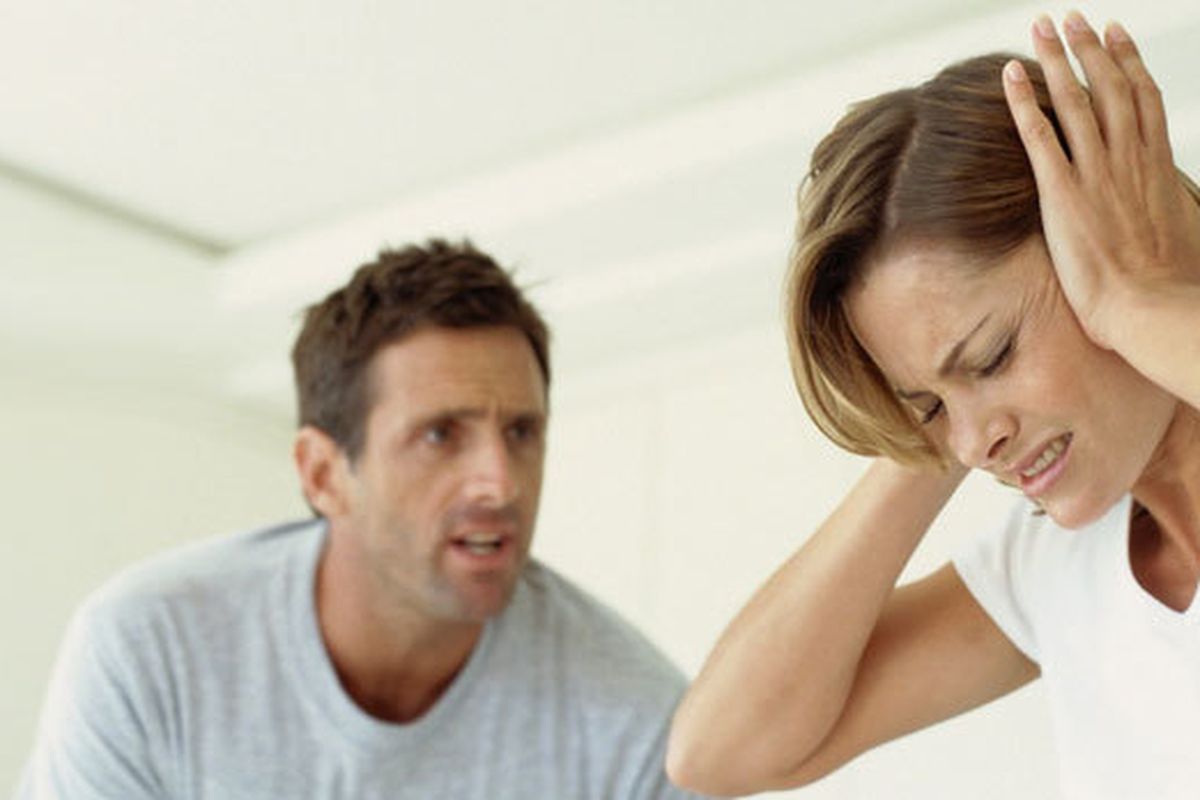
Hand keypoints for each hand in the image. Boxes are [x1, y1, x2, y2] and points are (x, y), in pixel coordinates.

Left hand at [1002, 12, 1199, 350]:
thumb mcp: (1180, 233)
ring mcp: (1096, 172)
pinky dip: (1024, 101)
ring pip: (1075, 99)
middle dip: (1089, 47)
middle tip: (1072, 16)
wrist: (1151, 308)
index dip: (1127, 62)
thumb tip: (1165, 210)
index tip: (1116, 34)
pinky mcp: (1063, 192)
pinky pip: (1039, 135)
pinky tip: (1010, 74)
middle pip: (1109, 87)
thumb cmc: (1167, 287)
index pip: (1143, 97)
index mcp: (1157, 165)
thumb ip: (1166, 208)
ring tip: (1041, 27)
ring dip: (1056, 59)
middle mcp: (1129, 158)